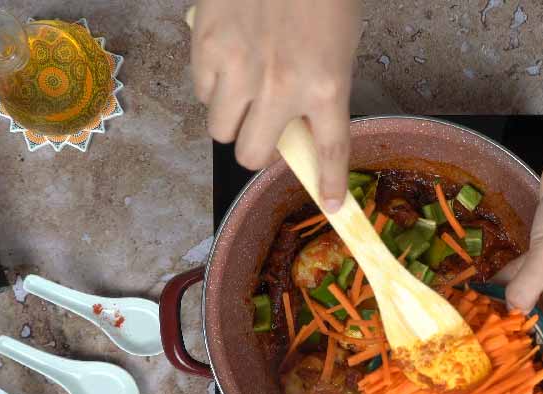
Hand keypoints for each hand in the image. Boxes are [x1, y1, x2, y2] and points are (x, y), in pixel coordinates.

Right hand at [190, 0, 360, 210]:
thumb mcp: (341, 41)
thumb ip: (324, 86)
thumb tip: (301, 123)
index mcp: (327, 85)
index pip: (329, 152)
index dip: (329, 184)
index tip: (330, 203)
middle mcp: (281, 86)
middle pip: (253, 154)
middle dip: (259, 148)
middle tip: (265, 129)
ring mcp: (239, 68)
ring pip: (221, 128)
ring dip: (233, 119)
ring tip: (243, 93)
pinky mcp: (206, 46)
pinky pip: (201, 90)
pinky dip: (212, 85)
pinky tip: (226, 63)